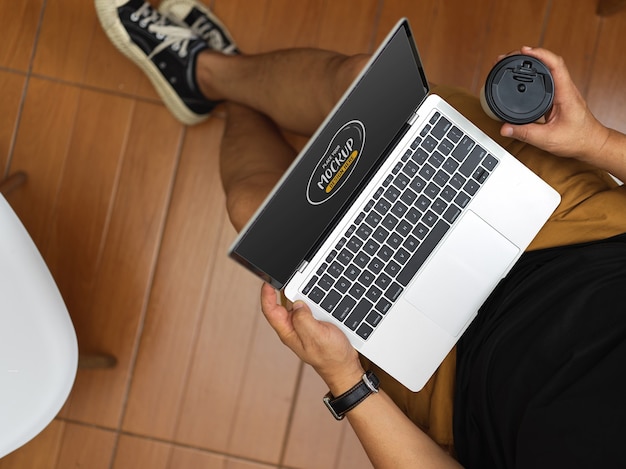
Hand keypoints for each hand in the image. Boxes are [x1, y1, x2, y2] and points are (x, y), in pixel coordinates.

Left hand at [260, 283, 363, 393]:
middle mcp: (293, 328)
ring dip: (299, 292)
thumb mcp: (317, 337)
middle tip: (291, 275)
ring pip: (296, 303)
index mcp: (289, 332)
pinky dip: (311, 298)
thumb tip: (297, 304)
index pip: (270, 311)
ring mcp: (303, 325)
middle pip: (281, 304)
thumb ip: (304, 320)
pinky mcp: (313, 323)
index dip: (266, 294)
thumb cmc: (331, 358)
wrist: (345, 366)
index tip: (269, 281)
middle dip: (284, 288)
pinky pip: (308, 307)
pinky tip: (317, 294)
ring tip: (304, 282)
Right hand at [498, 46, 609, 162]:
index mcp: (566, 94)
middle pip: (549, 62)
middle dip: (528, 55)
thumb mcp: (548, 139)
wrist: (591, 144)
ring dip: (532, 62)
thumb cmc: (578, 139)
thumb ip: (525, 133)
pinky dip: (534, 73)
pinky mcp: (558, 97)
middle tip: (509, 56)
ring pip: (548, 69)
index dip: (539, 54)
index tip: (524, 51)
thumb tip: (505, 128)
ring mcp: (562, 91)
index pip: (555, 65)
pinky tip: (524, 74)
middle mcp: (565, 89)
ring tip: (512, 60)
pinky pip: (546, 79)